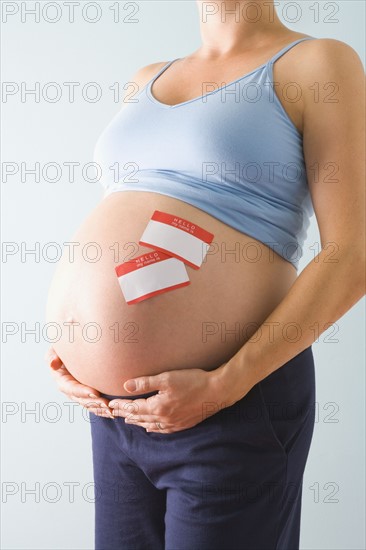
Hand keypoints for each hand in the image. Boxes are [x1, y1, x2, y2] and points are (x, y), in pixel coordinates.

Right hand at [45, 347, 113, 418]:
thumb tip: (52, 364)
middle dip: (94, 403)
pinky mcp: (88, 394)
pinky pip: (95, 404)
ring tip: (112, 411)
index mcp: (62, 380)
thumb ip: (53, 355)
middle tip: (107, 405)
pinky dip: (103, 408)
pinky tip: (113, 411)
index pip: (72, 388)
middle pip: (82, 400)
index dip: (82, 392)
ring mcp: (79, 394)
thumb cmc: (64, 347)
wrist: (73, 350)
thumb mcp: (56, 349)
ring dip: (100, 409)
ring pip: (89, 404)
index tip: (95, 393)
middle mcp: (70, 390)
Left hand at [108, 366, 237, 432]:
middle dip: (126, 414)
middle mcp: (164, 419)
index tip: (111, 404)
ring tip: (128, 420)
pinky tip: (151, 427)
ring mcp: (174, 423)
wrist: (218, 391)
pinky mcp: (183, 424)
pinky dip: (153, 428)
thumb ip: (145, 383)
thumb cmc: (193, 381)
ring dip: (137, 422)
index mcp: (158, 407)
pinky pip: (163, 430)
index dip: (122, 406)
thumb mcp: (167, 378)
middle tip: (114, 413)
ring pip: (150, 425)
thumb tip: (126, 386)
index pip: (134, 407)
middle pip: (140, 417)